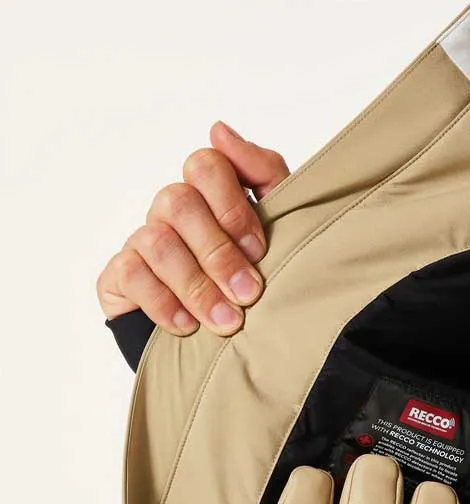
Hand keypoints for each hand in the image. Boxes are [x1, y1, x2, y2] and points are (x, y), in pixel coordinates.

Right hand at [96, 120, 288, 336]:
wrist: (236, 338)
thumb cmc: (258, 275)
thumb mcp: (279, 225)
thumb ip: (264, 174)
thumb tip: (219, 131)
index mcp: (209, 192)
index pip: (207, 164)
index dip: (232, 206)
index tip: (258, 249)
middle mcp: (172, 209)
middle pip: (179, 203)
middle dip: (219, 253)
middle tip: (249, 294)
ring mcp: (144, 240)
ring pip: (157, 242)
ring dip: (197, 286)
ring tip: (228, 322)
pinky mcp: (121, 276)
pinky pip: (132, 275)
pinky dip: (164, 303)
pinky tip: (189, 325)